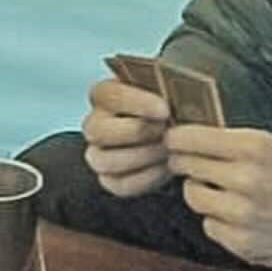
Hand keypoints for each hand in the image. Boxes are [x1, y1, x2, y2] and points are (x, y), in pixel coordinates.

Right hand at [82, 79, 172, 196]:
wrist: (177, 135)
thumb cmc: (171, 106)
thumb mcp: (168, 90)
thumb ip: (165, 86)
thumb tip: (177, 91)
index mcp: (104, 94)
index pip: (111, 95)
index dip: (137, 103)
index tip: (164, 109)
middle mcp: (95, 123)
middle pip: (99, 130)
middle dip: (138, 132)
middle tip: (166, 131)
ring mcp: (98, 153)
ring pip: (105, 160)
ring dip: (142, 156)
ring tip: (168, 149)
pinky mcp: (110, 179)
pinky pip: (119, 184)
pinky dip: (146, 177)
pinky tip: (165, 167)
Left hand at [166, 126, 271, 270]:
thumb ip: (236, 143)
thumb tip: (194, 136)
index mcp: (254, 148)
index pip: (191, 138)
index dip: (177, 138)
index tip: (173, 139)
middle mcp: (245, 179)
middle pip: (185, 166)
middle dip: (185, 163)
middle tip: (192, 164)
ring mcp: (242, 214)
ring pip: (193, 197)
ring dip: (202, 193)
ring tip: (224, 192)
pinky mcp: (243, 243)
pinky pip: (210, 227)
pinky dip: (219, 221)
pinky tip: (239, 217)